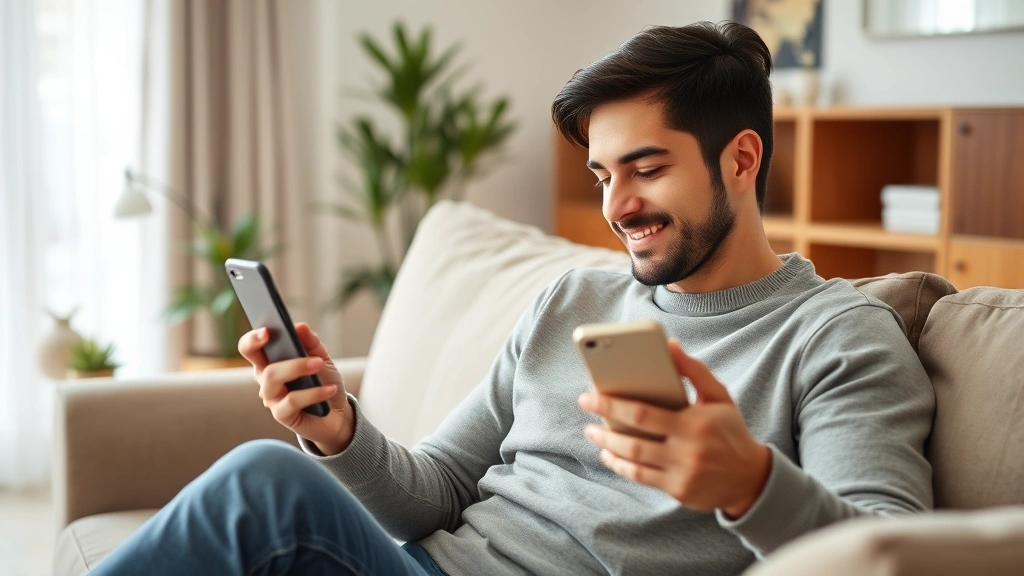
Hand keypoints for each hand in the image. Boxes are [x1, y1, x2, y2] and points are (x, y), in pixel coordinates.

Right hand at [238, 323, 354, 454]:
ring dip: (297, 367)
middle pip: (256, 361)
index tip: (267, 330)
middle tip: (294, 341)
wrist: (337, 413)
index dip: (253, 338)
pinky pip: (292, 400)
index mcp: (270, 361)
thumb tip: (299, 326)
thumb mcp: (321, 357)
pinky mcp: (282, 415)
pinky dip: (314, 393)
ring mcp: (272, 398)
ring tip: (319, 364)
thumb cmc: (323, 381)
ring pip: (272, 378)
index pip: (250, 347)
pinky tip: (330, 389)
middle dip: (271, 347)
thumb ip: (311, 342)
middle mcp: (266, 379)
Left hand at [578, 339, 770, 517]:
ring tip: (592, 432)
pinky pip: (641, 477)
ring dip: (608, 445)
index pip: (644, 412)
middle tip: (584, 407)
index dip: (612, 404)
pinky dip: (621, 466)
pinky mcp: (678, 491)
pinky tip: (609, 454)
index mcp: (695, 422)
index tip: (590, 394)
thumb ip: (695, 371)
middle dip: (603, 423)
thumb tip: (670, 346)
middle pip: (634, 438)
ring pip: (634, 460)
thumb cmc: (730, 431)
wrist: (751, 478)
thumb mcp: (719, 396)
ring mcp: (682, 473)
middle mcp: (687, 450)